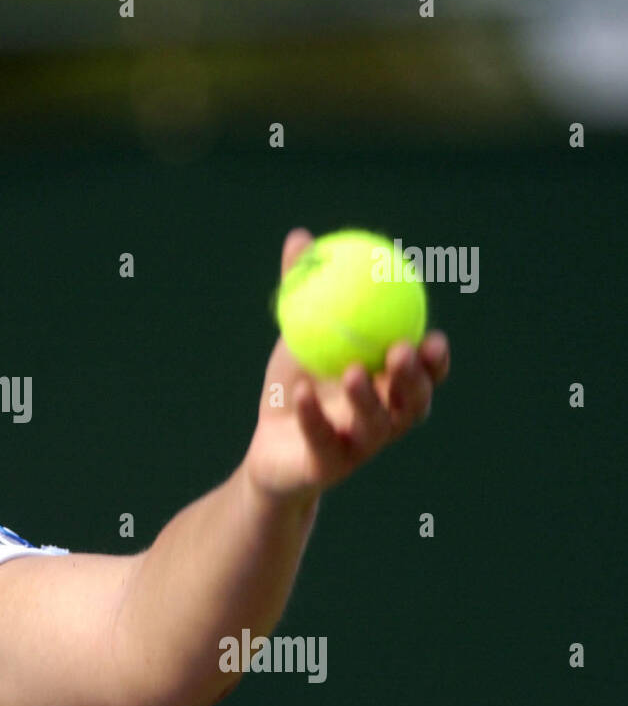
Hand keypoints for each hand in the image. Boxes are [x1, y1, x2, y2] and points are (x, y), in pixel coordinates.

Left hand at [244, 228, 450, 500]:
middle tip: (401, 351)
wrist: (269, 449)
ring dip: (367, 400)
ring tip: (353, 372)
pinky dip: (313, 418)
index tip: (435, 337)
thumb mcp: (298, 334)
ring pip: (375, 427)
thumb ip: (304, 291)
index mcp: (389, 389)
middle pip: (412, 403)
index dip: (436, 361)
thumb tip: (301, 238)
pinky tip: (303, 393)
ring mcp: (358, 448)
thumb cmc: (297, 386)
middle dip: (415, 379)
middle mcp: (385, 421)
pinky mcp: (326, 468)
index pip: (424, 376)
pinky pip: (323, 441)